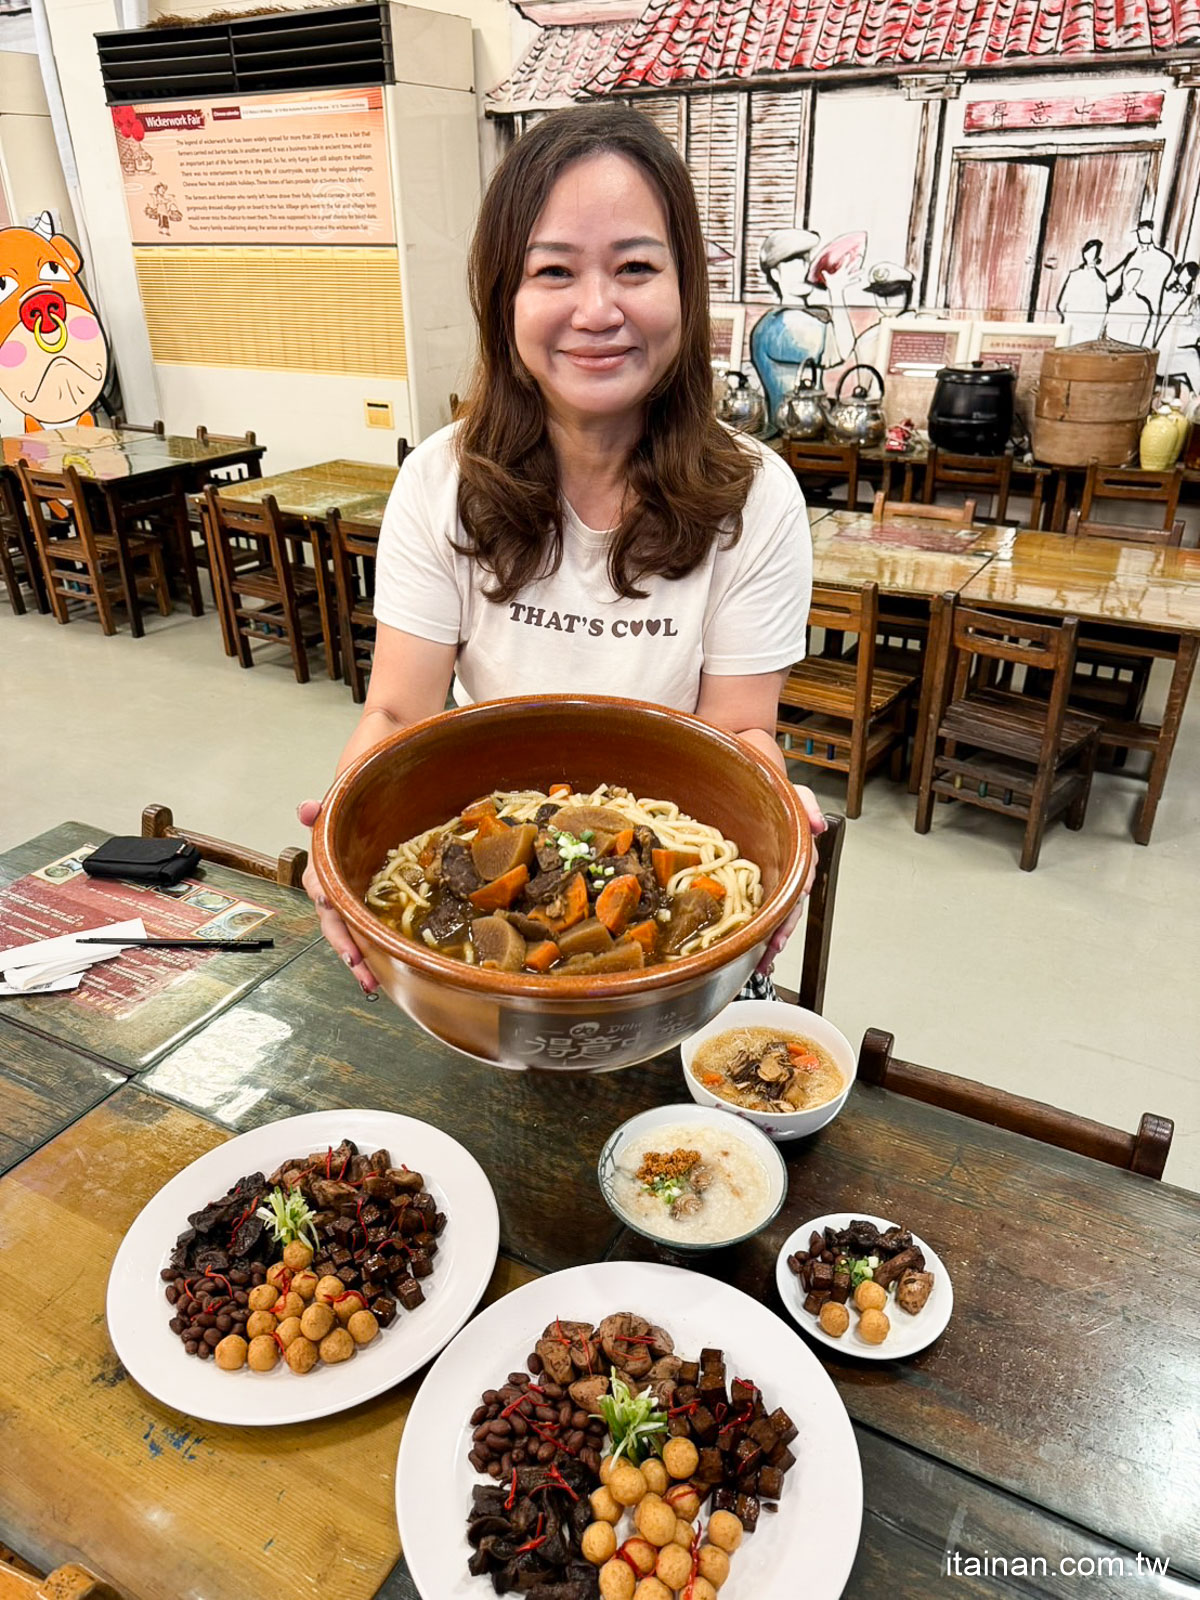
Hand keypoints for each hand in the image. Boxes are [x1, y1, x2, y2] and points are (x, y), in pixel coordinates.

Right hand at [297, 799, 377, 996]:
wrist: (353, 822)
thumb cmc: (343, 821)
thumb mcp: (332, 813)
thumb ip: (318, 811)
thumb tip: (306, 808)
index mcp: (322, 872)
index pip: (321, 892)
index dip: (330, 909)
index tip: (338, 924)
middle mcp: (330, 894)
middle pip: (335, 926)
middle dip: (346, 948)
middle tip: (360, 968)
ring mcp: (346, 907)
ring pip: (348, 937)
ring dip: (358, 961)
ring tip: (372, 982)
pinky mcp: (361, 913)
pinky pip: (363, 936)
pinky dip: (372, 956)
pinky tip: (383, 974)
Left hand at [756, 785, 826, 975]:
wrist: (761, 799)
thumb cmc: (780, 800)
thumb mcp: (796, 796)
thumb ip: (808, 805)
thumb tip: (818, 825)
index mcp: (800, 855)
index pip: (802, 876)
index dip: (797, 892)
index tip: (795, 903)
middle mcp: (792, 874)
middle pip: (792, 905)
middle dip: (785, 927)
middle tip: (774, 947)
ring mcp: (778, 883)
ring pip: (780, 916)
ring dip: (774, 938)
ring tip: (765, 959)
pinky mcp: (764, 889)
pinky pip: (766, 913)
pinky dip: (763, 934)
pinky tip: (758, 953)